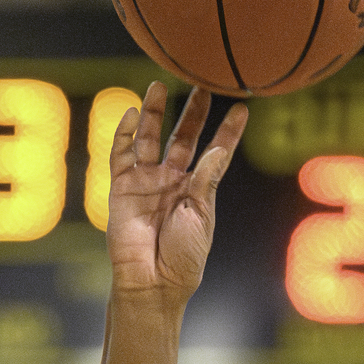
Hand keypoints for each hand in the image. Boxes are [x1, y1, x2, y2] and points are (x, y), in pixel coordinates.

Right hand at [106, 82, 249, 303]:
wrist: (152, 280)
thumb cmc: (183, 256)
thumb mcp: (202, 215)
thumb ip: (205, 181)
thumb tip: (214, 149)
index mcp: (196, 189)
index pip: (214, 153)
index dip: (227, 132)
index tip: (241, 108)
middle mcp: (171, 181)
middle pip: (182, 137)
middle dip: (192, 112)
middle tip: (202, 82)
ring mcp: (146, 182)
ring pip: (151, 139)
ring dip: (155, 112)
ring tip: (159, 85)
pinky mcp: (121, 187)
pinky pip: (121, 154)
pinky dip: (125, 133)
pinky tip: (133, 113)